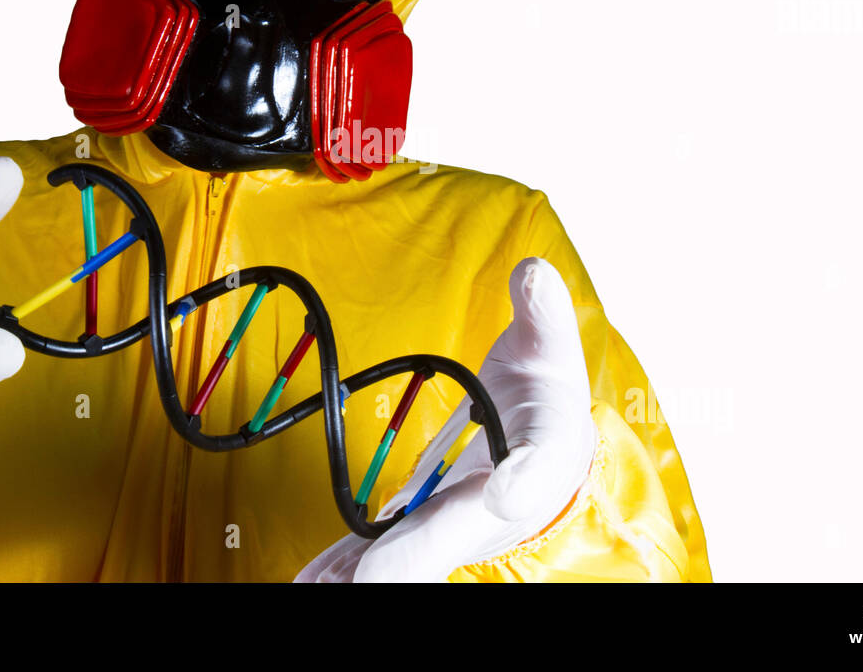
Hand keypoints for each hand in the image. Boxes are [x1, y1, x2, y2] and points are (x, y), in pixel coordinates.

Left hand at [295, 257, 596, 581]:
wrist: (549, 458)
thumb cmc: (548, 405)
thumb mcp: (551, 350)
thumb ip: (543, 313)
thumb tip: (532, 274)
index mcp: (536, 459)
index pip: (531, 469)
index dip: (520, 481)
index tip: (503, 490)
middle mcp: (488, 506)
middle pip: (447, 535)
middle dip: (408, 560)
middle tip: (370, 580)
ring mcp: (447, 524)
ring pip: (406, 556)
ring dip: (363, 573)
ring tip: (315, 589)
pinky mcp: (417, 526)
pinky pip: (377, 551)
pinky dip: (344, 567)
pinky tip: (311, 582)